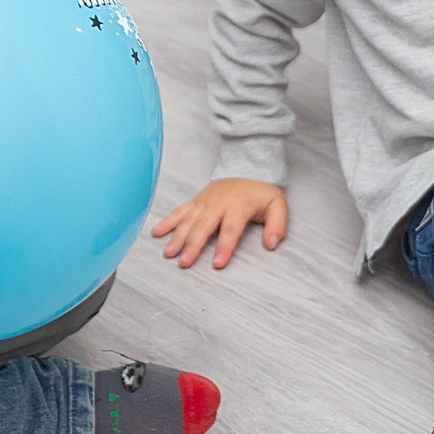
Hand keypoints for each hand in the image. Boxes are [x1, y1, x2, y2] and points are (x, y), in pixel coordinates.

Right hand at [154, 179, 288, 268]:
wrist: (247, 169)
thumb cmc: (261, 193)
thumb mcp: (277, 205)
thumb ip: (277, 225)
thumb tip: (271, 244)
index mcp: (238, 204)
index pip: (231, 228)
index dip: (224, 247)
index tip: (217, 264)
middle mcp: (218, 202)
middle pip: (203, 225)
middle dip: (193, 245)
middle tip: (184, 263)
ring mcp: (204, 201)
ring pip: (188, 220)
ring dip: (177, 237)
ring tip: (169, 254)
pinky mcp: (196, 201)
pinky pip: (179, 211)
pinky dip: (167, 221)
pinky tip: (156, 233)